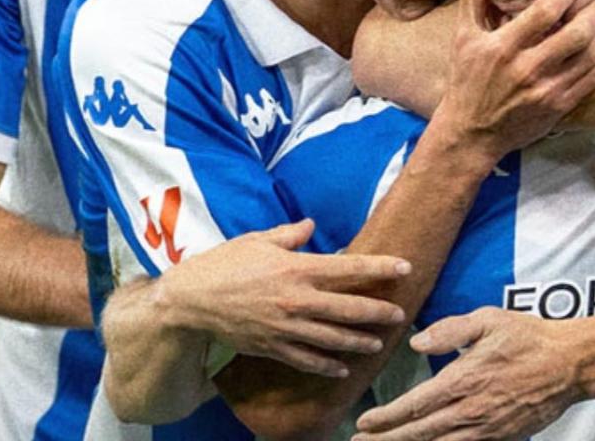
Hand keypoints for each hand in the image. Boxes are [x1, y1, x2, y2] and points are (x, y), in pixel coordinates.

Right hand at [150, 220, 411, 377]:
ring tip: (377, 343)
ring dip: (359, 341)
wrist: (190, 300)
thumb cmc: (222, 264)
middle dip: (378, 311)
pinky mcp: (273, 347)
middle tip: (399, 315)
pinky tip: (342, 368)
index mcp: (296, 268)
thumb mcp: (256, 240)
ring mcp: (287, 327)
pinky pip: (307, 360)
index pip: (349, 267)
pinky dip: (327, 365)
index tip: (404, 268)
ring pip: (333, 338)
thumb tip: (311, 225)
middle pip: (349, 308)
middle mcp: (297, 299)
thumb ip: (289, 235)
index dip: (380, 268)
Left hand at [353, 308, 582, 440]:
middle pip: (420, 434)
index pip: (415, 406)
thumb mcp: (488, 319)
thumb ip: (450, 330)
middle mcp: (471, 411)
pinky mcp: (502, 438)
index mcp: (464, 380)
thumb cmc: (528, 337)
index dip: (386, 418)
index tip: (363, 423)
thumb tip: (417, 343)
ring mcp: (487, 429)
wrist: (571, 364)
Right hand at [437, 0, 594, 159]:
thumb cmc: (467, 79)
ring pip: (590, 55)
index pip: (544, 11)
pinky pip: (593, 78)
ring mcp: (547, 90)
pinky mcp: (560, 106)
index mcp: (503, 47)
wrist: (472, 133)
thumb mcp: (463, 35)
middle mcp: (527, 69)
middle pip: (576, 33)